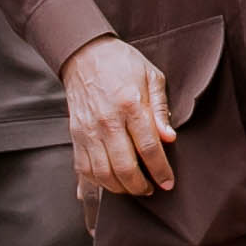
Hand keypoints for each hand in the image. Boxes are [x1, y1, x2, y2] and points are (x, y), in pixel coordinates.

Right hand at [63, 36, 175, 193]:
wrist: (85, 55)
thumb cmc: (122, 64)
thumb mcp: (151, 77)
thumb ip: (160, 109)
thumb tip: (169, 138)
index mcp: (130, 106)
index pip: (148, 147)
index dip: (160, 170)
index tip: (168, 182)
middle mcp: (107, 122)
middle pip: (124, 167)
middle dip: (140, 186)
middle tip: (150, 190)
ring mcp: (88, 131)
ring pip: (102, 173)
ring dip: (119, 188)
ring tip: (133, 188)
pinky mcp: (76, 136)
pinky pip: (84, 168)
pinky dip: (96, 183)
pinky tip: (110, 184)